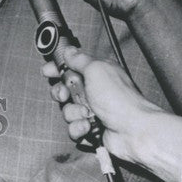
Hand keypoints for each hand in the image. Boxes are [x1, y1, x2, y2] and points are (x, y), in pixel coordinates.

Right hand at [42, 47, 181, 181]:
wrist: (133, 130)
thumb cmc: (119, 99)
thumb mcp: (96, 70)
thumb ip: (79, 59)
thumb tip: (69, 50)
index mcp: (95, 74)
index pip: (69, 68)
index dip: (56, 69)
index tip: (48, 71)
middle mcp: (93, 92)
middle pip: (63, 90)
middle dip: (60, 93)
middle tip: (65, 95)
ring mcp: (92, 112)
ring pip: (66, 111)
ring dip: (73, 113)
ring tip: (86, 114)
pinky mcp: (91, 130)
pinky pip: (73, 129)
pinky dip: (78, 128)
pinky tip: (88, 127)